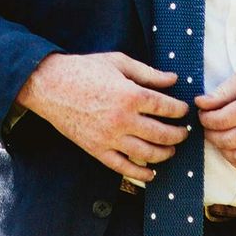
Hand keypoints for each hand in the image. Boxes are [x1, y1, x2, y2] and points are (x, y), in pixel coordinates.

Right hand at [16, 51, 189, 180]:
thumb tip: (173, 79)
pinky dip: (141, 174)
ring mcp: (110, 138)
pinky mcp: (98, 150)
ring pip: (148, 154)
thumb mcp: (118, 62)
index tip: (183, 110)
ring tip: (171, 149)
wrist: (50, 85)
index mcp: (130, 95)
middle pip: (162, 134)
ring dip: (165, 153)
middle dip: (179, 134)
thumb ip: (148, 73)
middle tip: (184, 132)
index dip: (179, 110)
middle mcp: (123, 120)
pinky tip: (151, 173)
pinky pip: (124, 168)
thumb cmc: (84, 69)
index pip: (166, 108)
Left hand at [195, 63, 235, 172]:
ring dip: (222, 149)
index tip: (202, 113)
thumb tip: (200, 103)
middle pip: (229, 140)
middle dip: (210, 134)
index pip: (224, 120)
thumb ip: (223, 91)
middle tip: (207, 125)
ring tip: (219, 135)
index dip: (206, 118)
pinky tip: (233, 147)